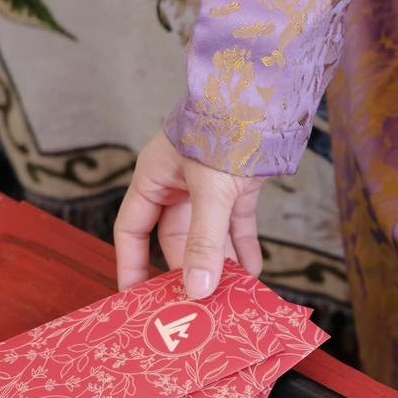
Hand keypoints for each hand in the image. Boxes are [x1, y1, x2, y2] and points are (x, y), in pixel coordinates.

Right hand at [114, 130, 262, 297]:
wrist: (265, 89)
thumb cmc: (227, 126)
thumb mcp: (211, 189)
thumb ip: (205, 241)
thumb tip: (198, 290)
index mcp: (154, 177)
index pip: (131, 230)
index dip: (132, 265)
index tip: (138, 301)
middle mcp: (178, 182)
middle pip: (175, 238)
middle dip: (187, 271)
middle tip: (195, 308)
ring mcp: (210, 183)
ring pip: (209, 234)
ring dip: (219, 263)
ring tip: (229, 297)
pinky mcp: (240, 183)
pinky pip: (237, 224)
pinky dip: (244, 246)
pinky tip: (253, 272)